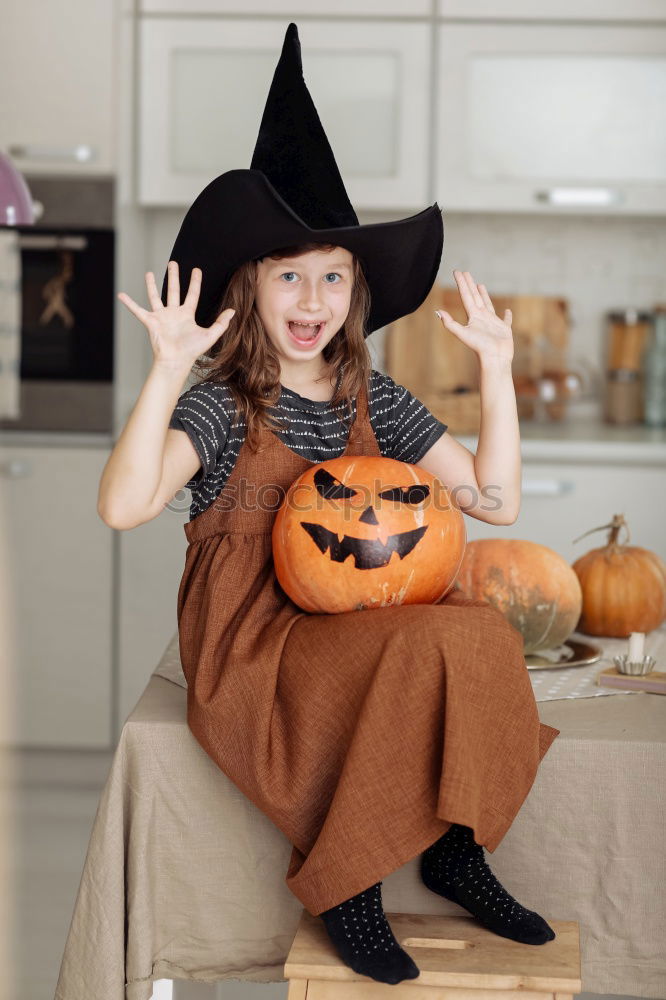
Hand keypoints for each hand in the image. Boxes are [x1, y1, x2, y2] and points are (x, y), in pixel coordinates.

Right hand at [117, 261, 234, 369]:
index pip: (192, 294)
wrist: (176, 361)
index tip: (196, 270)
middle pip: (173, 290)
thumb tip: (233, 311)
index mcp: (187, 315)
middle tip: (173, 263)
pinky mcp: (150, 322)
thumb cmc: (192, 351)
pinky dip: (129, 304)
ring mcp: (161, 317)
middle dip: (174, 276)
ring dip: (152, 285)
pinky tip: (121, 295)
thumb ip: (221, 323)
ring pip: (156, 297)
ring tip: (149, 273)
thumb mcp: (210, 335)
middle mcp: (173, 313)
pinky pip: (138, 311)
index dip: (195, 282)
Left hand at [436, 270, 512, 362]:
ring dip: (483, 295)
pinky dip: (506, 316)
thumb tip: (437, 312)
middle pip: (474, 297)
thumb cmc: (480, 347)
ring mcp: (492, 323)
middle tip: (466, 272)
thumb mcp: (463, 333)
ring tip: (480, 285)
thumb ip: (450, 323)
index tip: (458, 272)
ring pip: (487, 305)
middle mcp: (481, 318)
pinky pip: (506, 320)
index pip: (466, 296)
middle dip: (469, 285)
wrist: (494, 359)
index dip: (462, 283)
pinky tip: (507, 310)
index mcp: (473, 317)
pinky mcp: (504, 330)